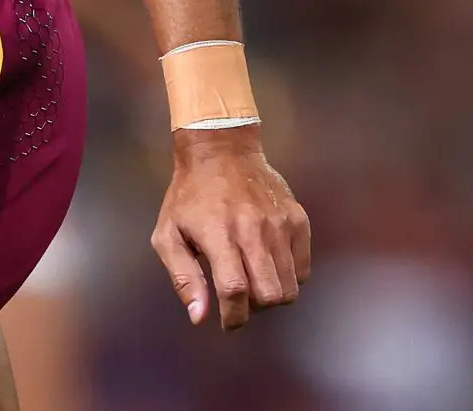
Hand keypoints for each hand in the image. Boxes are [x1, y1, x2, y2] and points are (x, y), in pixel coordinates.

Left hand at [153, 124, 309, 329]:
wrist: (221, 150)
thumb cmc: (189, 195)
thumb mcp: (168, 233)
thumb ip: (183, 277)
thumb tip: (199, 317)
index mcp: (218, 234)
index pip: (235, 290)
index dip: (233, 317)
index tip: (228, 321)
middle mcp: (253, 230)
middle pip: (269, 295)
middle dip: (254, 308)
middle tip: (241, 296)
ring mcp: (279, 224)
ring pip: (290, 288)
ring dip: (271, 294)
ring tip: (253, 278)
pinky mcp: (298, 219)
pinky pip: (304, 269)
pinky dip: (289, 276)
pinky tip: (269, 262)